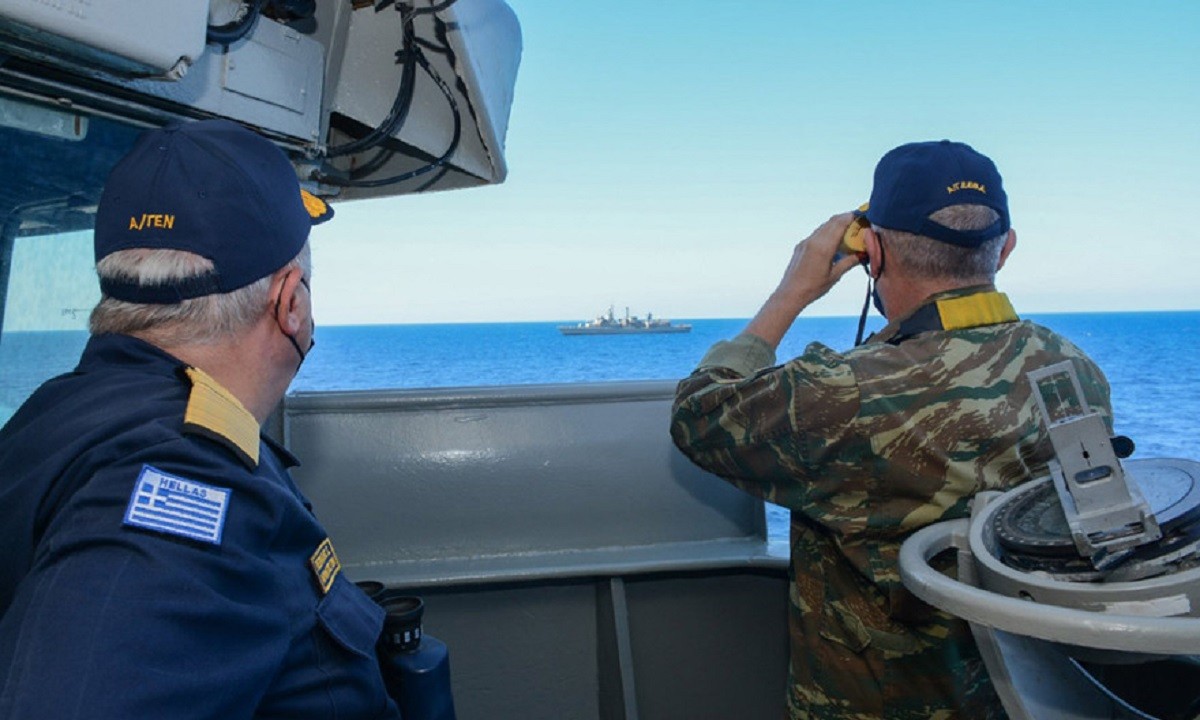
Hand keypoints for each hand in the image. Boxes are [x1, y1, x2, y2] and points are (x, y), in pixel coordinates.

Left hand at [745, 213, 863, 346]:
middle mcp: (813, 241)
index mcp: (823, 247)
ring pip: (823, 226)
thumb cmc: (812, 288)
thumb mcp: (835, 275)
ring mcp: (805, 242)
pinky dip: (827, 232)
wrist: (790, 293)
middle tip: (858, 220)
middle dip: (846, 218)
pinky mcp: (801, 246)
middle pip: (832, 222)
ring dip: (836, 224)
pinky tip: (833, 240)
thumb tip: (862, 254)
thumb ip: (849, 262)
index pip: (840, 224)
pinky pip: (816, 234)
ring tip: (848, 229)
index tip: (861, 215)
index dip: (851, 217)